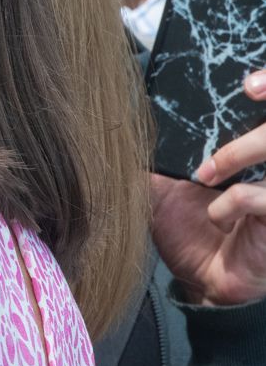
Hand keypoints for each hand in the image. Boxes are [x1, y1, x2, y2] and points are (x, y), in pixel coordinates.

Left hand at [151, 68, 265, 305]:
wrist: (202, 282)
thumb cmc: (189, 233)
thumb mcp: (161, 188)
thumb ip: (152, 158)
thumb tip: (115, 125)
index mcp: (245, 153)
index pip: (259, 111)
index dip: (264, 88)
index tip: (247, 83)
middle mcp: (264, 167)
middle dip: (259, 115)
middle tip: (246, 93)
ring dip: (234, 156)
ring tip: (204, 176)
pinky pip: (258, 197)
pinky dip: (230, 202)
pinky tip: (216, 218)